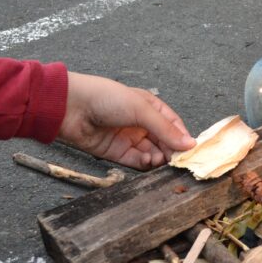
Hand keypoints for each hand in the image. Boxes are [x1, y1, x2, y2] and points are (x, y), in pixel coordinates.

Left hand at [57, 72, 194, 169]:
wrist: (70, 107)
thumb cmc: (105, 98)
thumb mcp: (141, 109)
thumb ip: (165, 129)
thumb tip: (189, 144)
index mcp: (149, 106)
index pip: (172, 124)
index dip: (182, 136)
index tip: (191, 149)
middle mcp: (140, 123)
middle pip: (163, 140)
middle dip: (171, 150)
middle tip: (178, 161)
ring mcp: (128, 138)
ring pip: (151, 152)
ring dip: (159, 158)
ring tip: (162, 161)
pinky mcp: (116, 152)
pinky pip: (136, 161)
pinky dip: (145, 164)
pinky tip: (149, 163)